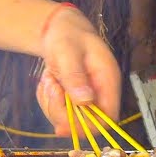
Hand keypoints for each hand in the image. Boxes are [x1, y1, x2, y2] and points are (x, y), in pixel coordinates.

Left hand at [35, 5, 121, 135]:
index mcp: (108, 81)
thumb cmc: (67, 35)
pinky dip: (47, 100)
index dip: (87, 127)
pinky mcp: (73, 99)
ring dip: (51, 103)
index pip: (108, 117)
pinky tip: (48, 81)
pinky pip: (58, 112)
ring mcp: (87, 98)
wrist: (59, 29)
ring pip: (69, 120)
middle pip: (85, 123)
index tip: (62, 125)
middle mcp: (100, 93)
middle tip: (50, 86)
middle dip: (60, 110)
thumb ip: (75, 75)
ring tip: (48, 79)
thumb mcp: (67, 51)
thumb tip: (85, 101)